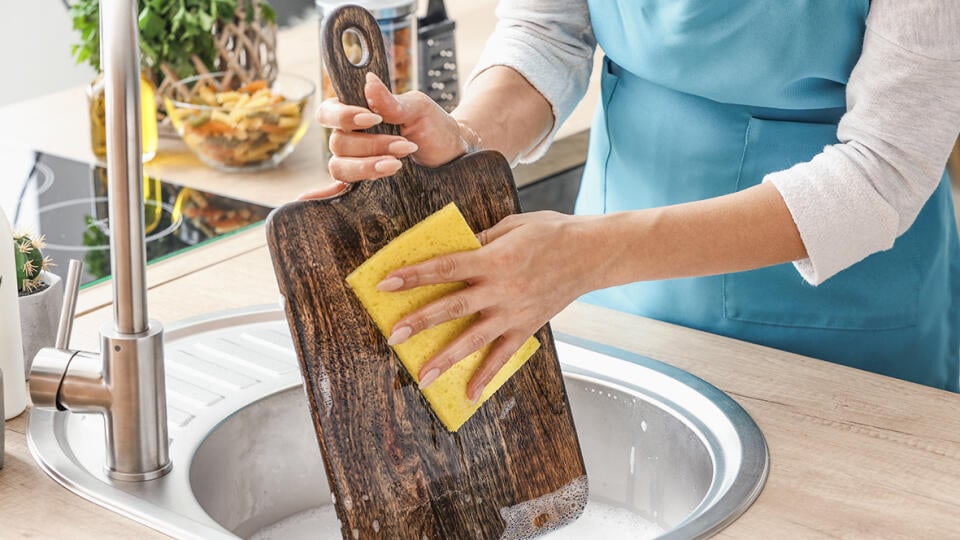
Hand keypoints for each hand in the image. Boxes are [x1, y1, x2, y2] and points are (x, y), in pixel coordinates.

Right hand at [303, 73, 470, 199]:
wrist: (452, 154)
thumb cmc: (433, 126)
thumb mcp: (418, 108)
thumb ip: (392, 100)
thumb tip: (368, 80)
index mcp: (357, 114)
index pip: (328, 112)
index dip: (343, 116)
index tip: (371, 118)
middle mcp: (351, 138)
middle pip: (337, 143)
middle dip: (371, 145)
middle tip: (404, 146)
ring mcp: (355, 163)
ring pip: (339, 167)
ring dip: (367, 166)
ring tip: (397, 164)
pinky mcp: (364, 185)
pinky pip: (336, 191)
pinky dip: (321, 196)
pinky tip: (307, 202)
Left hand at [376, 211, 605, 402]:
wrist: (593, 253)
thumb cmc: (552, 232)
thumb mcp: (512, 226)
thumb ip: (481, 241)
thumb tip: (454, 251)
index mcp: (493, 259)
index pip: (445, 268)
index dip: (414, 275)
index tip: (386, 283)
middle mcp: (501, 289)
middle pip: (452, 307)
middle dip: (419, 322)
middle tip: (393, 335)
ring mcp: (513, 312)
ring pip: (473, 339)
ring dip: (446, 358)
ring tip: (422, 376)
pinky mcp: (526, 327)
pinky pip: (503, 356)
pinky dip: (486, 376)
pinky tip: (468, 395)